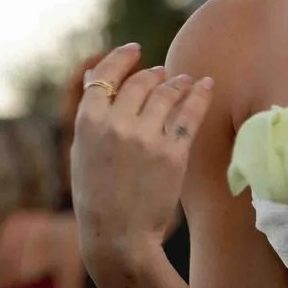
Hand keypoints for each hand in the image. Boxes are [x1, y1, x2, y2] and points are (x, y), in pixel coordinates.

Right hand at [70, 43, 213, 271]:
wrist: (119, 237)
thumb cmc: (97, 198)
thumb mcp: (81, 151)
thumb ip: (90, 113)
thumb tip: (91, 77)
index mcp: (88, 120)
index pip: (105, 76)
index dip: (122, 59)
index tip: (134, 50)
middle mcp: (117, 123)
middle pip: (140, 83)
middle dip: (153, 74)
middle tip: (163, 72)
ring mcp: (146, 138)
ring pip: (165, 96)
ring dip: (176, 83)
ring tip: (185, 80)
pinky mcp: (172, 155)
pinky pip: (188, 117)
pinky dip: (199, 97)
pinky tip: (206, 85)